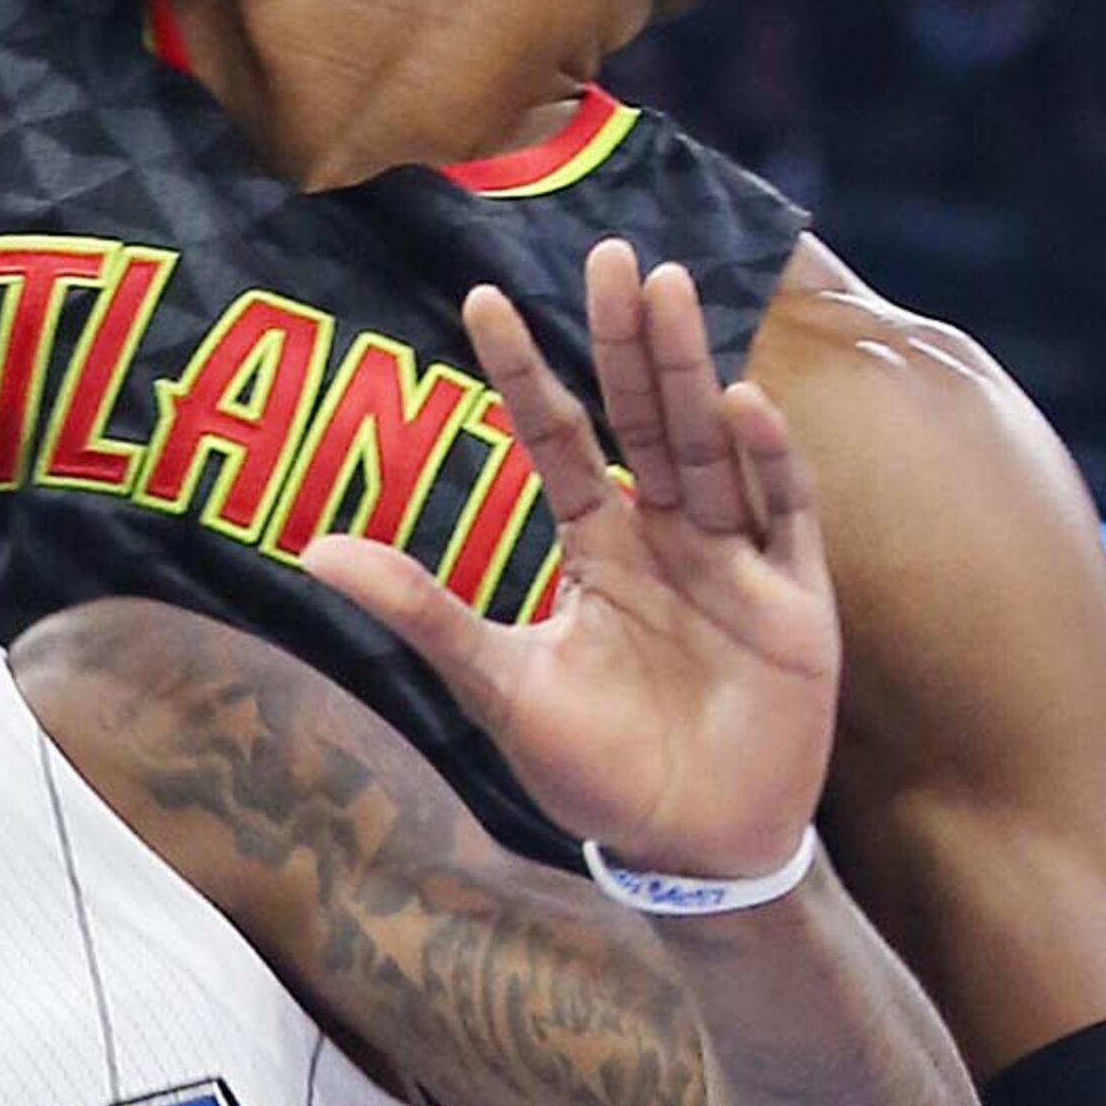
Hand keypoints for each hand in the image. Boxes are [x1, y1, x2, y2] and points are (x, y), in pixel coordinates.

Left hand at [304, 245, 837, 881]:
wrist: (693, 853)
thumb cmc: (596, 771)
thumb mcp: (498, 686)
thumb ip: (422, 611)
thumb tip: (309, 549)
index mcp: (598, 546)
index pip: (558, 439)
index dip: (524, 372)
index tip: (481, 296)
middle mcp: (667, 536)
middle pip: (644, 418)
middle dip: (627, 338)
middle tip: (612, 253)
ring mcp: (735, 561)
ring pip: (710, 445)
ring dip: (690, 370)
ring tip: (670, 290)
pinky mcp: (797, 601)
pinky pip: (783, 517)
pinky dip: (766, 463)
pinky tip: (741, 403)